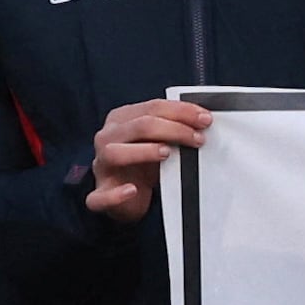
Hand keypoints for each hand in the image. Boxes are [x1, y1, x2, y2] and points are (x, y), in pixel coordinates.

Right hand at [83, 96, 211, 221]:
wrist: (126, 194)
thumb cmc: (143, 162)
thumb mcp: (157, 140)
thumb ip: (173, 128)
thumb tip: (204, 120)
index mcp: (121, 119)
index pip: (152, 108)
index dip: (180, 111)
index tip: (205, 119)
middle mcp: (107, 138)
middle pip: (138, 126)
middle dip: (172, 129)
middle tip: (197, 138)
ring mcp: (101, 166)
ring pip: (114, 153)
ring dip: (143, 151)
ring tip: (167, 153)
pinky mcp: (99, 193)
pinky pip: (101, 196)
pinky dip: (116, 194)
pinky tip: (132, 190)